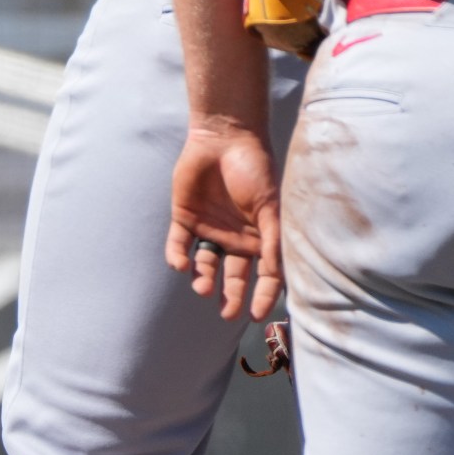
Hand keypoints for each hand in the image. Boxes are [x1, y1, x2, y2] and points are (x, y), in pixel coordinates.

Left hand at [165, 117, 281, 322]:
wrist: (224, 139)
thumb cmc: (255, 171)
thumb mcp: (271, 208)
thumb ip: (272, 241)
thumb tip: (276, 275)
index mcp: (259, 240)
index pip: (263, 276)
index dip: (261, 296)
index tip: (255, 315)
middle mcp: (235, 240)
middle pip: (232, 277)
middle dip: (230, 297)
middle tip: (227, 314)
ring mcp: (209, 230)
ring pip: (204, 265)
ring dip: (203, 278)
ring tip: (203, 287)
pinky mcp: (184, 218)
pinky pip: (178, 244)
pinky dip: (177, 257)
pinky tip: (180, 265)